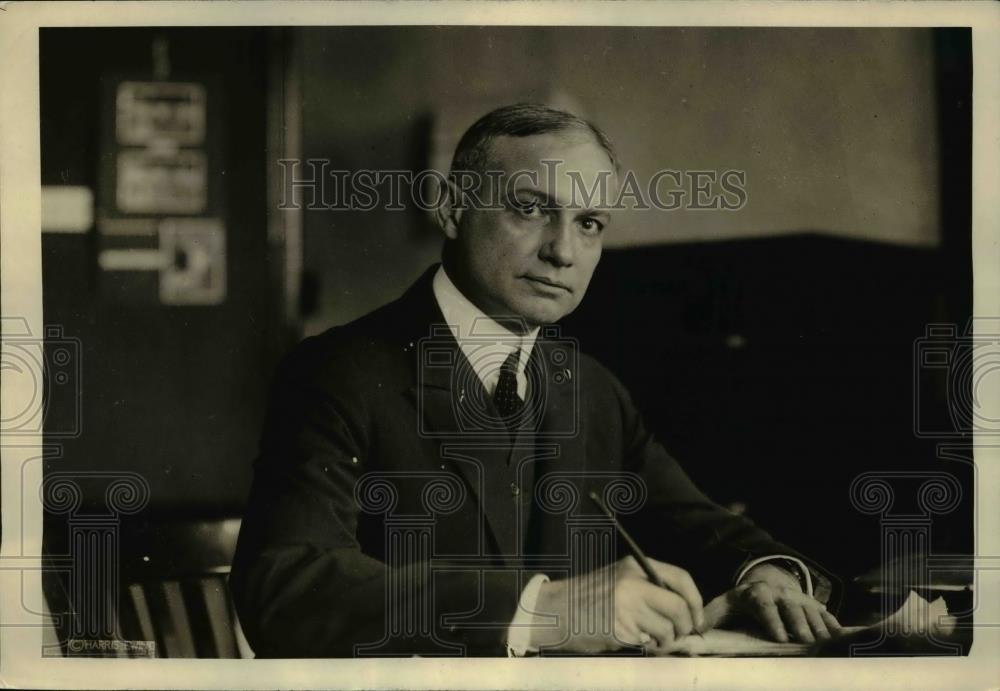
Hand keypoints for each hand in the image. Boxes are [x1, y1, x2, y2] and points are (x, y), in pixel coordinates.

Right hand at [531, 556, 704, 653]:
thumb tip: (686, 610)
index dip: (695, 601)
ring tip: (651, 638)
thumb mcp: (620, 579)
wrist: (556, 610)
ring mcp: (626, 608)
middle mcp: (632, 584)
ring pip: (667, 630)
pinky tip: (634, 640)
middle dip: (685, 626)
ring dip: (665, 641)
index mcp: (634, 566)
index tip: (697, 618)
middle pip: (678, 607)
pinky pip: (648, 643)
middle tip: (680, 634)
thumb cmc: (590, 597)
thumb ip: (649, 588)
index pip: (680, 578)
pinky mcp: (619, 630)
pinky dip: (648, 647)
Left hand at [704, 563, 841, 642]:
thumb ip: (708, 617)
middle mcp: (779, 593)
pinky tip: (840, 636)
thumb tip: (693, 632)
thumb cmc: (738, 603)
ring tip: (825, 643)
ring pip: (810, 610)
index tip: (780, 638)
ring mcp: (797, 597)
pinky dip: (832, 624)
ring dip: (818, 626)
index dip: (772, 620)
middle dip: (799, 624)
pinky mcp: (811, 603)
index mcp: (755, 593)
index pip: (764, 605)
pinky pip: (824, 612)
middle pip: (791, 607)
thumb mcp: (722, 606)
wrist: (761, 585)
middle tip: (807, 642)